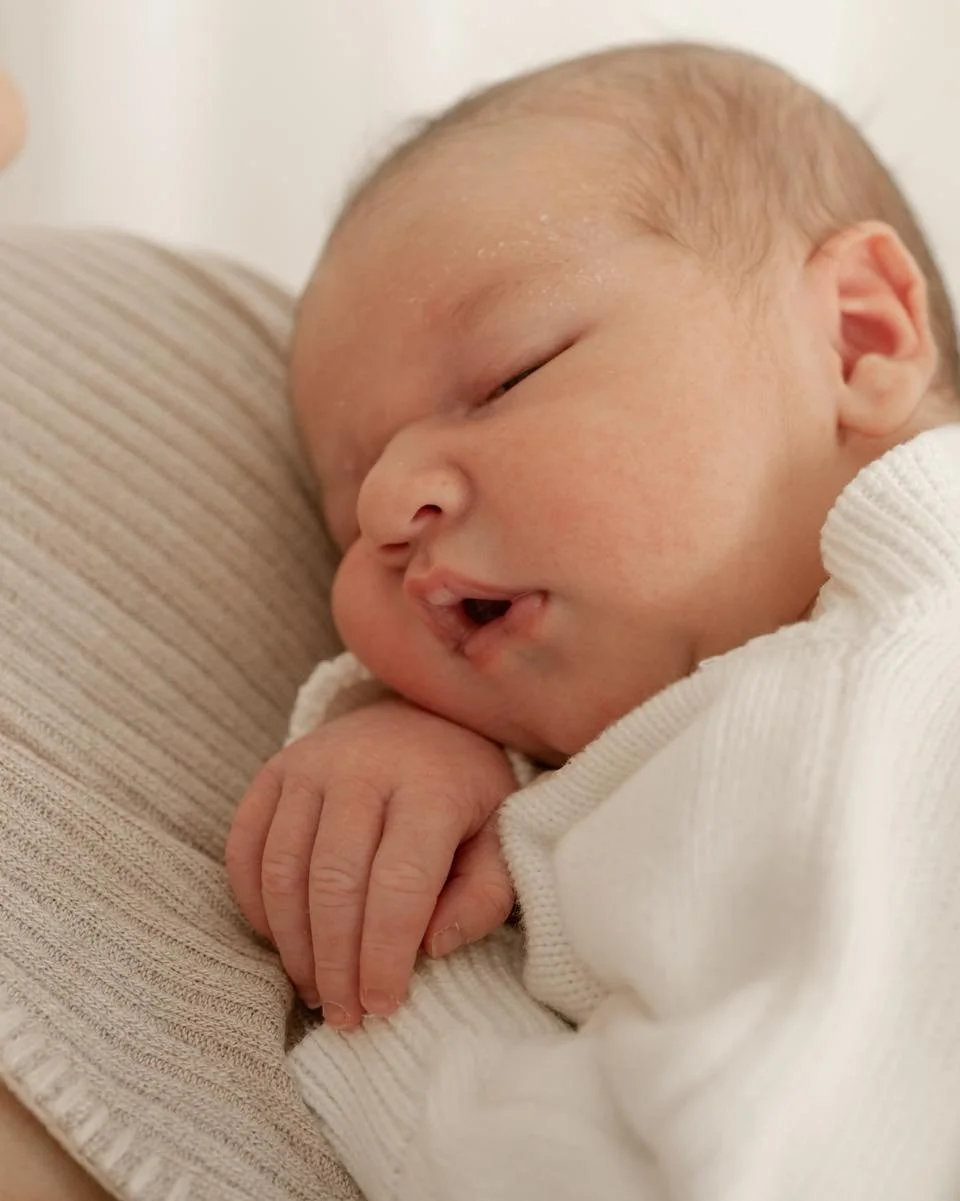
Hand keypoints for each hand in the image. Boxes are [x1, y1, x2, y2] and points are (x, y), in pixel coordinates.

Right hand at [225, 698, 518, 1027]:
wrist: (422, 715)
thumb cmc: (466, 793)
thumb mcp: (501, 838)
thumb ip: (484, 896)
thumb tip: (431, 948)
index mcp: (430, 785)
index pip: (399, 884)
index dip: (385, 955)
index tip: (383, 1006)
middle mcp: (364, 766)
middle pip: (333, 883)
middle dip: (335, 964)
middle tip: (345, 1016)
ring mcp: (310, 763)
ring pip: (283, 871)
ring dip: (294, 946)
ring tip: (316, 991)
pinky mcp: (274, 770)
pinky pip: (246, 848)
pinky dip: (256, 907)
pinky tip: (283, 944)